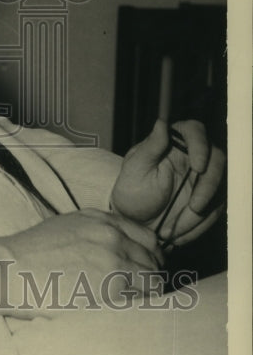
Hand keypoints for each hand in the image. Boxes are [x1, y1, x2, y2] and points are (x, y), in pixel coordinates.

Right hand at [0, 209, 163, 318]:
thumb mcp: (67, 226)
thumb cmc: (31, 253)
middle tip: (140, 294)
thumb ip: (97, 232)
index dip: (150, 257)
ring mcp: (114, 263)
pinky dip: (141, 310)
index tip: (145, 271)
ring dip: (147, 296)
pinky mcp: (110, 291)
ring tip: (132, 309)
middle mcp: (112, 237)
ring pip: (153, 283)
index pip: (148, 239)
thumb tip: (119, 250)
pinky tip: (127, 317)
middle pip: (154, 261)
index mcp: (101, 221)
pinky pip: (143, 303)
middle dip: (151, 277)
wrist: (10, 270)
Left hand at [110, 119, 225, 245]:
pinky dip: (203, 223)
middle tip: (195, 205)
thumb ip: (151, 146)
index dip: (201, 146)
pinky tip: (181, 232)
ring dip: (206, 208)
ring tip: (178, 225)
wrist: (137, 220)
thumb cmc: (132, 189)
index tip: (198, 167)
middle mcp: (194, 155)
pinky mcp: (211, 198)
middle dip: (210, 184)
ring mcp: (205, 177)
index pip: (195, 131)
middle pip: (218, 158)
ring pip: (223, 185)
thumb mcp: (136, 169)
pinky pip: (218, 208)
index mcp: (173, 141)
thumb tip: (161, 122)